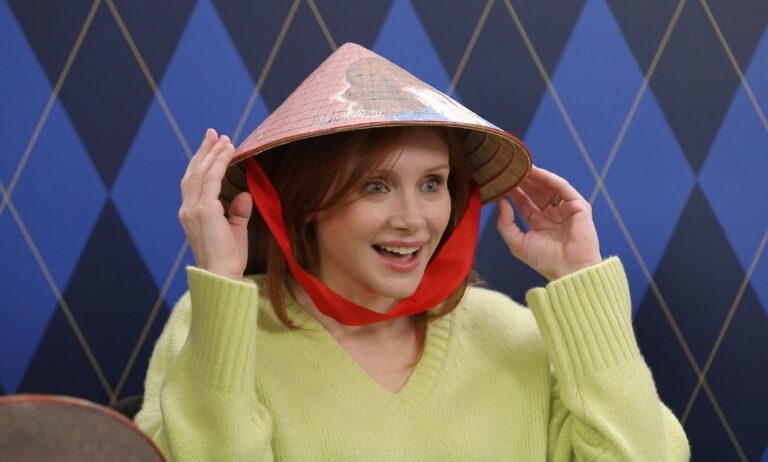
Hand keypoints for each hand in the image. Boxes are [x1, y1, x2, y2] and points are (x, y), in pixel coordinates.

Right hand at [179, 129, 252, 279]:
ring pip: (201, 172)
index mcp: (191, 214)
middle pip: (194, 172)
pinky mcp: (204, 210)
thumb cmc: (229, 259)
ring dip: (212, 152)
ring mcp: (193, 209)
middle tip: (213, 133)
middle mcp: (188, 209)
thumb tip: (244, 195)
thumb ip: (237, 212)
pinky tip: (227, 151)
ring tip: (223, 138)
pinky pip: (211, 179)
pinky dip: (218, 162)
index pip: (194, 181)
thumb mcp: (235, 231)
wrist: (222, 276)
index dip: (201, 161)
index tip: (212, 145)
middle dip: (204, 150)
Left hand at [496, 166, 601, 280]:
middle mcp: (552, 214)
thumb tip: (501, 202)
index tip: (500, 180)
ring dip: (534, 176)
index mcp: (539, 223)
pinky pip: (562, 188)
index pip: (524, 202)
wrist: (568, 270)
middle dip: (523, 180)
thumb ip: (505, 223)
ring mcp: (565, 209)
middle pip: (535, 192)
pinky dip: (549, 178)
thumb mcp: (517, 242)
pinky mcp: (578, 206)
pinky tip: (536, 172)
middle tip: (509, 168)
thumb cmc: (544, 261)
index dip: (513, 191)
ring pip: (548, 187)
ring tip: (520, 166)